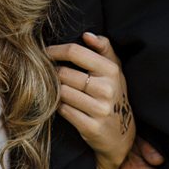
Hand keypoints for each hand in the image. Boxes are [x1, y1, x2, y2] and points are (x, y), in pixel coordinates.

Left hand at [49, 32, 133, 168]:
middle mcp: (107, 89)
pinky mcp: (91, 127)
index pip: (75, 52)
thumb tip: (87, 35)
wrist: (122, 134)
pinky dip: (61, 107)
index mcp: (111, 70)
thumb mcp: (114, 70)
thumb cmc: (113, 95)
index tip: (46, 53)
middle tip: (54, 77)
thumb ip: (104, 48)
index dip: (55, 51)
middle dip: (55, 74)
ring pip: (62, 92)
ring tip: (62, 92)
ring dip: (57, 91)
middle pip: (64, 73)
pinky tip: (66, 106)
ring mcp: (100, 109)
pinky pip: (64, 110)